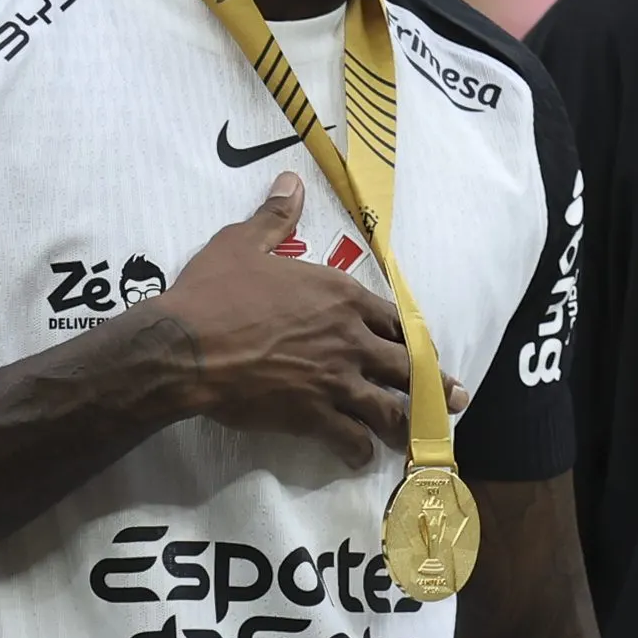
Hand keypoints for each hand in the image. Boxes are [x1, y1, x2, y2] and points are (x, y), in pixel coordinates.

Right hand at [152, 173, 415, 459]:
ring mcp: (336, 380)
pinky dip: (360, 450)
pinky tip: (362, 455)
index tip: (422, 350)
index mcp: (341, 298)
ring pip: (390, 408)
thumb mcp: (242, 243)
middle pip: (407, 366)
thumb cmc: (212, 292)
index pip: (396, 321)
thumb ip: (275, 218)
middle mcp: (350, 339)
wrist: (182, 343)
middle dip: (434, 385)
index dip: (411, 339)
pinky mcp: (313, 415)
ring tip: (420, 436)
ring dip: (408, 423)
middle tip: (455, 399)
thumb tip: (291, 182)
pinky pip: (351, 439)